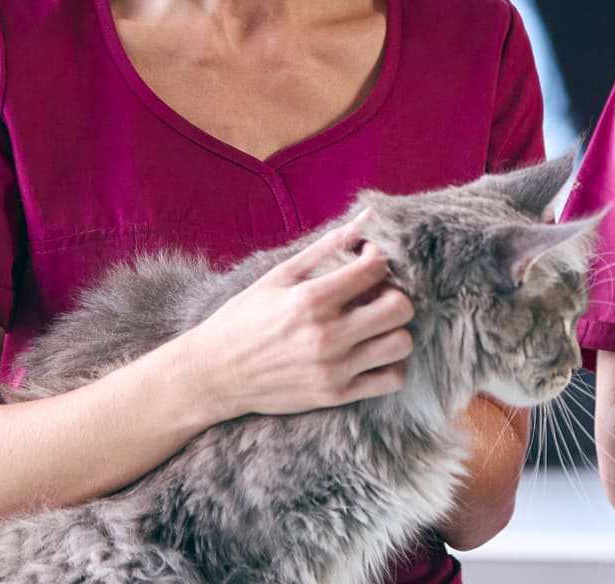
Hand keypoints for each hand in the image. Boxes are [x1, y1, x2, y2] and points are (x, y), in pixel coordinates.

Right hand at [178, 211, 415, 422]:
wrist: (214, 374)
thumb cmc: (245, 319)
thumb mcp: (279, 275)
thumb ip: (327, 246)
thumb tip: (368, 217)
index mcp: (310, 299)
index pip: (375, 269)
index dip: (379, 258)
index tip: (367, 261)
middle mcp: (325, 335)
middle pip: (399, 308)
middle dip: (396, 295)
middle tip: (379, 295)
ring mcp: (332, 369)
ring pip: (401, 344)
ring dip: (396, 330)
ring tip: (377, 326)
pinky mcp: (335, 395)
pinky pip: (391, 380)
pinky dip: (391, 365)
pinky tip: (374, 354)